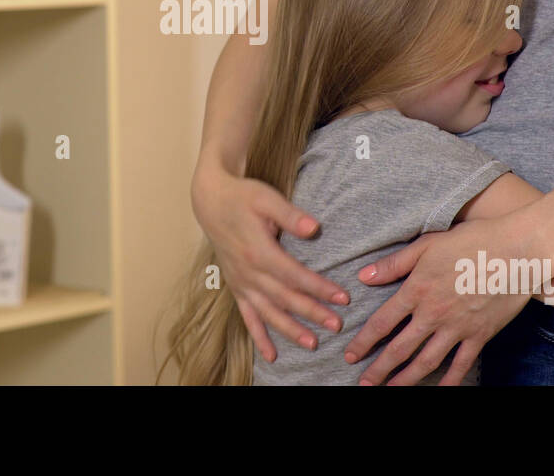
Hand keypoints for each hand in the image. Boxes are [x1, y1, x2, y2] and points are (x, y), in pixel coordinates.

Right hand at [191, 162, 349, 361]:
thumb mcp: (266, 198)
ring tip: (312, 343)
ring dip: (290, 329)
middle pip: (285, 298)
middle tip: (337, 325)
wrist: (210, 201)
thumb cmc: (242, 197)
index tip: (343, 297)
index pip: (295, 275)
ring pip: (268, 312)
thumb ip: (290, 215)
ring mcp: (241, 282)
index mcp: (259, 251)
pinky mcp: (236, 286)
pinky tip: (271, 355)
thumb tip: (315, 228)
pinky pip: (248, 316)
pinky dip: (259, 336)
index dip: (319, 288)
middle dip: (312, 312)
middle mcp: (249, 272)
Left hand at [344, 220, 529, 385]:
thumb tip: (364, 276)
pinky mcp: (480, 335)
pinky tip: (438, 390)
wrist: (518, 250)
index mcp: (417, 290)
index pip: (382, 323)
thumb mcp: (427, 244)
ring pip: (426, 361)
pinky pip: (461, 364)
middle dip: (379, 369)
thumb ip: (395, 264)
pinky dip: (449, 381)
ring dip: (406, 379)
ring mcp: (458, 327)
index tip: (351, 356)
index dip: (364, 342)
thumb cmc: (471, 241)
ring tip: (391, 390)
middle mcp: (434, 314)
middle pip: (400, 348)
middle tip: (364, 383)